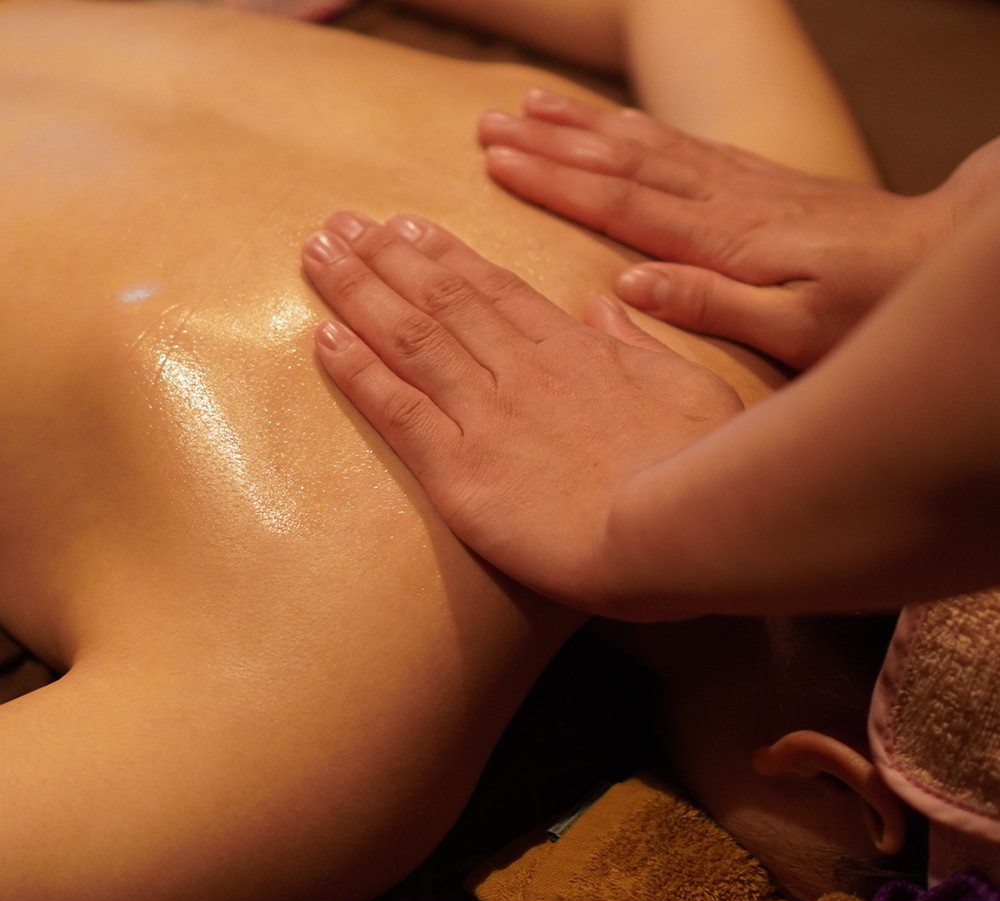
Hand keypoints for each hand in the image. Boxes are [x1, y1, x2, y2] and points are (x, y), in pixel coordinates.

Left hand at [302, 212, 742, 613]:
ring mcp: (485, 416)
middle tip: (341, 224)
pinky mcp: (459, 471)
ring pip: (409, 338)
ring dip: (359, 293)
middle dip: (385, 257)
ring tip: (318, 255)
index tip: (407, 226)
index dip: (443, 254)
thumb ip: (636, 344)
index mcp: (573, 349)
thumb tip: (605, 307)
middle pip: (440, 299)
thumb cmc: (698, 466)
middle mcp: (519, 369)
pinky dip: (357, 371)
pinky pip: (396, 409)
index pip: (495, 288)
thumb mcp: (685, 385)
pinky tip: (324, 337)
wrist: (676, 534)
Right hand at [478, 90, 949, 369]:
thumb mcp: (793, 328)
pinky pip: (680, 143)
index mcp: (721, 238)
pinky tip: (614, 119)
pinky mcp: (754, 179)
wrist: (932, 255)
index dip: (554, 179)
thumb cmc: (865, 308)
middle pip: (619, 159)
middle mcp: (720, 197)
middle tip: (488, 126)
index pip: (618, 201)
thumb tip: (628, 285)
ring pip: (644, 142)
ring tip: (529, 105)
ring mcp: (737, 181)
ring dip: (581, 123)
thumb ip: (712, 306)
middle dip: (549, 142)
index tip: (498, 161)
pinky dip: (635, 126)